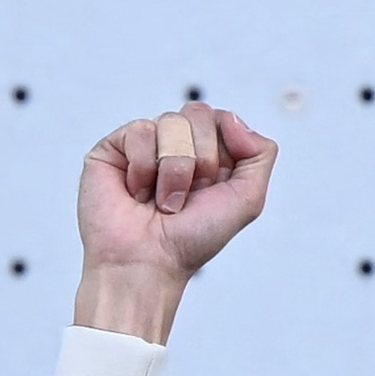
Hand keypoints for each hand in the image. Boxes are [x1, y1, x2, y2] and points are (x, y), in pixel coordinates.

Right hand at [73, 102, 274, 337]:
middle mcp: (177, 146)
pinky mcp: (114, 148)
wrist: (146, 262)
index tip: (212, 186)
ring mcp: (146, 145)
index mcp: (209, 154)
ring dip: (173, 170)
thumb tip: (232, 118)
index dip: (222, 150)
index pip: (223, 119)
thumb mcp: (248, 199)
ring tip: (161, 201)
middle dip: (200, 160)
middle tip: (185, 197)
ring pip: (171, 122)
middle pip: (199, 113)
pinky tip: (137, 193)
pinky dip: (143, 168)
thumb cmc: (191, 239)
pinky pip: (140, 130)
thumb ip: (261, 153)